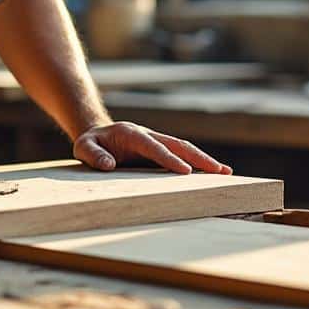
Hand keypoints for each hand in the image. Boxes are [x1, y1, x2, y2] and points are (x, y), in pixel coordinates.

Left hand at [73, 122, 230, 174]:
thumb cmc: (91, 143)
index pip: (154, 147)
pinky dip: (197, 163)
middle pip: (178, 145)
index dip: (169, 159)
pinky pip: (181, 155)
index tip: (185, 172)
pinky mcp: (160, 151)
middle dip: (198, 158)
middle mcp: (149, 135)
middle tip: (218, 171)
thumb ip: (94, 155)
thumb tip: (109, 165)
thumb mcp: (84, 147)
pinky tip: (212, 174)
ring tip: (224, 173)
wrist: (97, 135)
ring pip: (184, 148)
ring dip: (203, 160)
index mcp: (131, 134)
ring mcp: (156, 142)